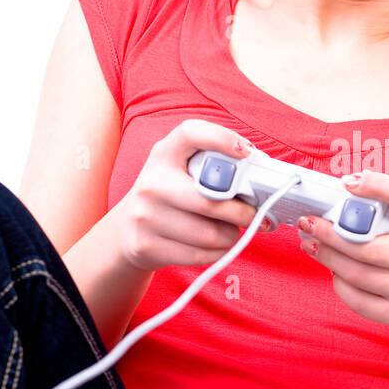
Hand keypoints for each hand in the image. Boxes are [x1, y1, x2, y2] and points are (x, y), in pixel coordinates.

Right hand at [118, 118, 266, 271]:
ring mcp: (145, 216)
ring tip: (231, 231)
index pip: (191, 133)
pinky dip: (218, 253)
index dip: (221, 138)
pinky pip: (199, 255)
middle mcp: (152, 182)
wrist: (127, 229)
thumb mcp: (181, 171)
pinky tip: (217, 245)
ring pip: (210, 234)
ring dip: (231, 236)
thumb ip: (214, 168)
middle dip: (243, 213)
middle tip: (255, 216)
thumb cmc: (170, 196)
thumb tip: (260, 178)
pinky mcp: (146, 246)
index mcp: (164, 154)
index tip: (247, 152)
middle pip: (210, 201)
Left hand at [297, 169, 388, 331]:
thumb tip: (347, 188)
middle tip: (309, 224)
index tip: (347, 182)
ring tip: (313, 245)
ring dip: (327, 257)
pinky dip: (339, 284)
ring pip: (357, 274)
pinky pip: (358, 301)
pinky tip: (334, 271)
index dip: (378, 185)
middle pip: (367, 247)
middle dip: (329, 234)